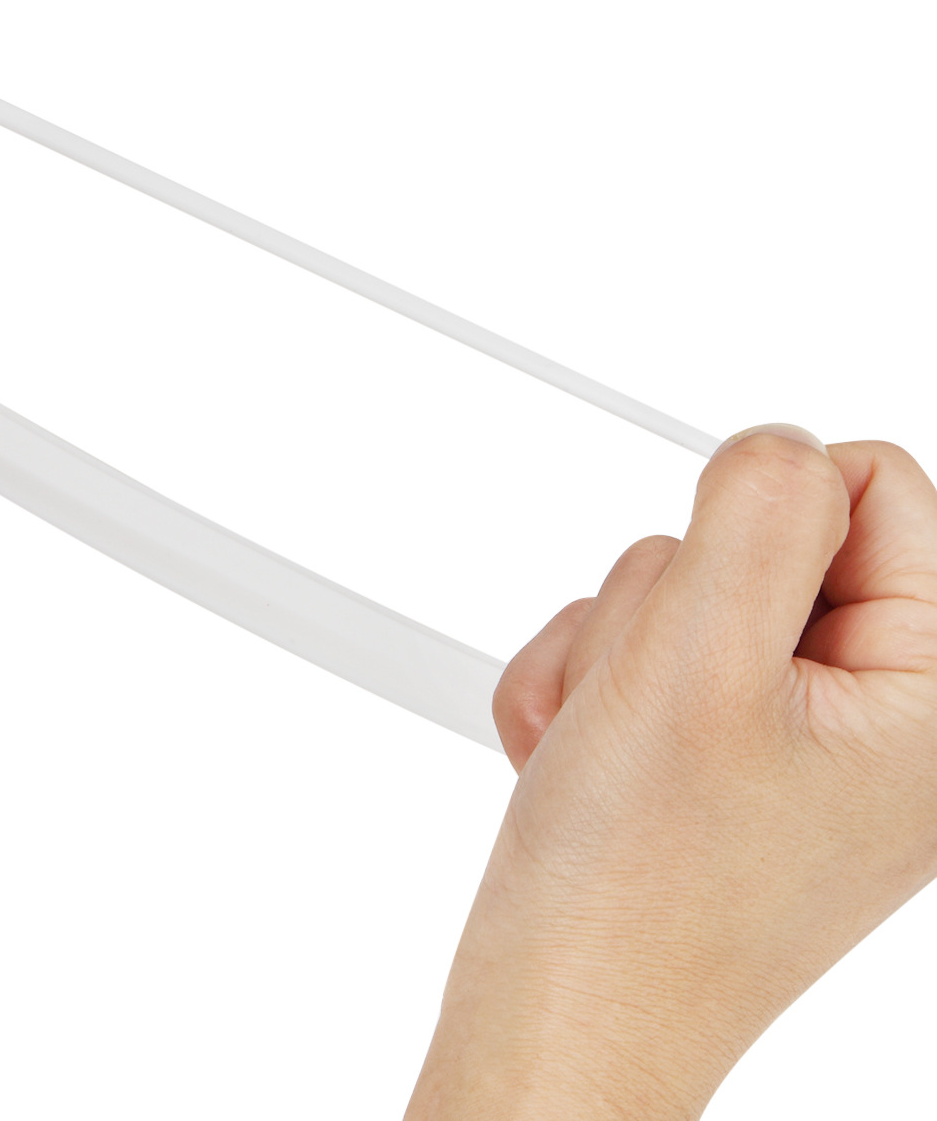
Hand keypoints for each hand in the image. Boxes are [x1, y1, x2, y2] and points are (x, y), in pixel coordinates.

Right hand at [406, 426, 936, 1118]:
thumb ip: (757, 515)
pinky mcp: (723, 745)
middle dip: (670, 601)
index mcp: (934, 696)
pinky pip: (644, 643)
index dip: (759, 522)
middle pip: (762, 533)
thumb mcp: (696, 664)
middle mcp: (882, 712)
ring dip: (616, 651)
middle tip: (657, 702)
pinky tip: (589, 762)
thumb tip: (778, 444)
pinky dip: (592, 688)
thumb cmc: (636, 889)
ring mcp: (795, 731)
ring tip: (612, 744)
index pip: (875, 481)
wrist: (555, 1009)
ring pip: (684, 585)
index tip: (711, 621)